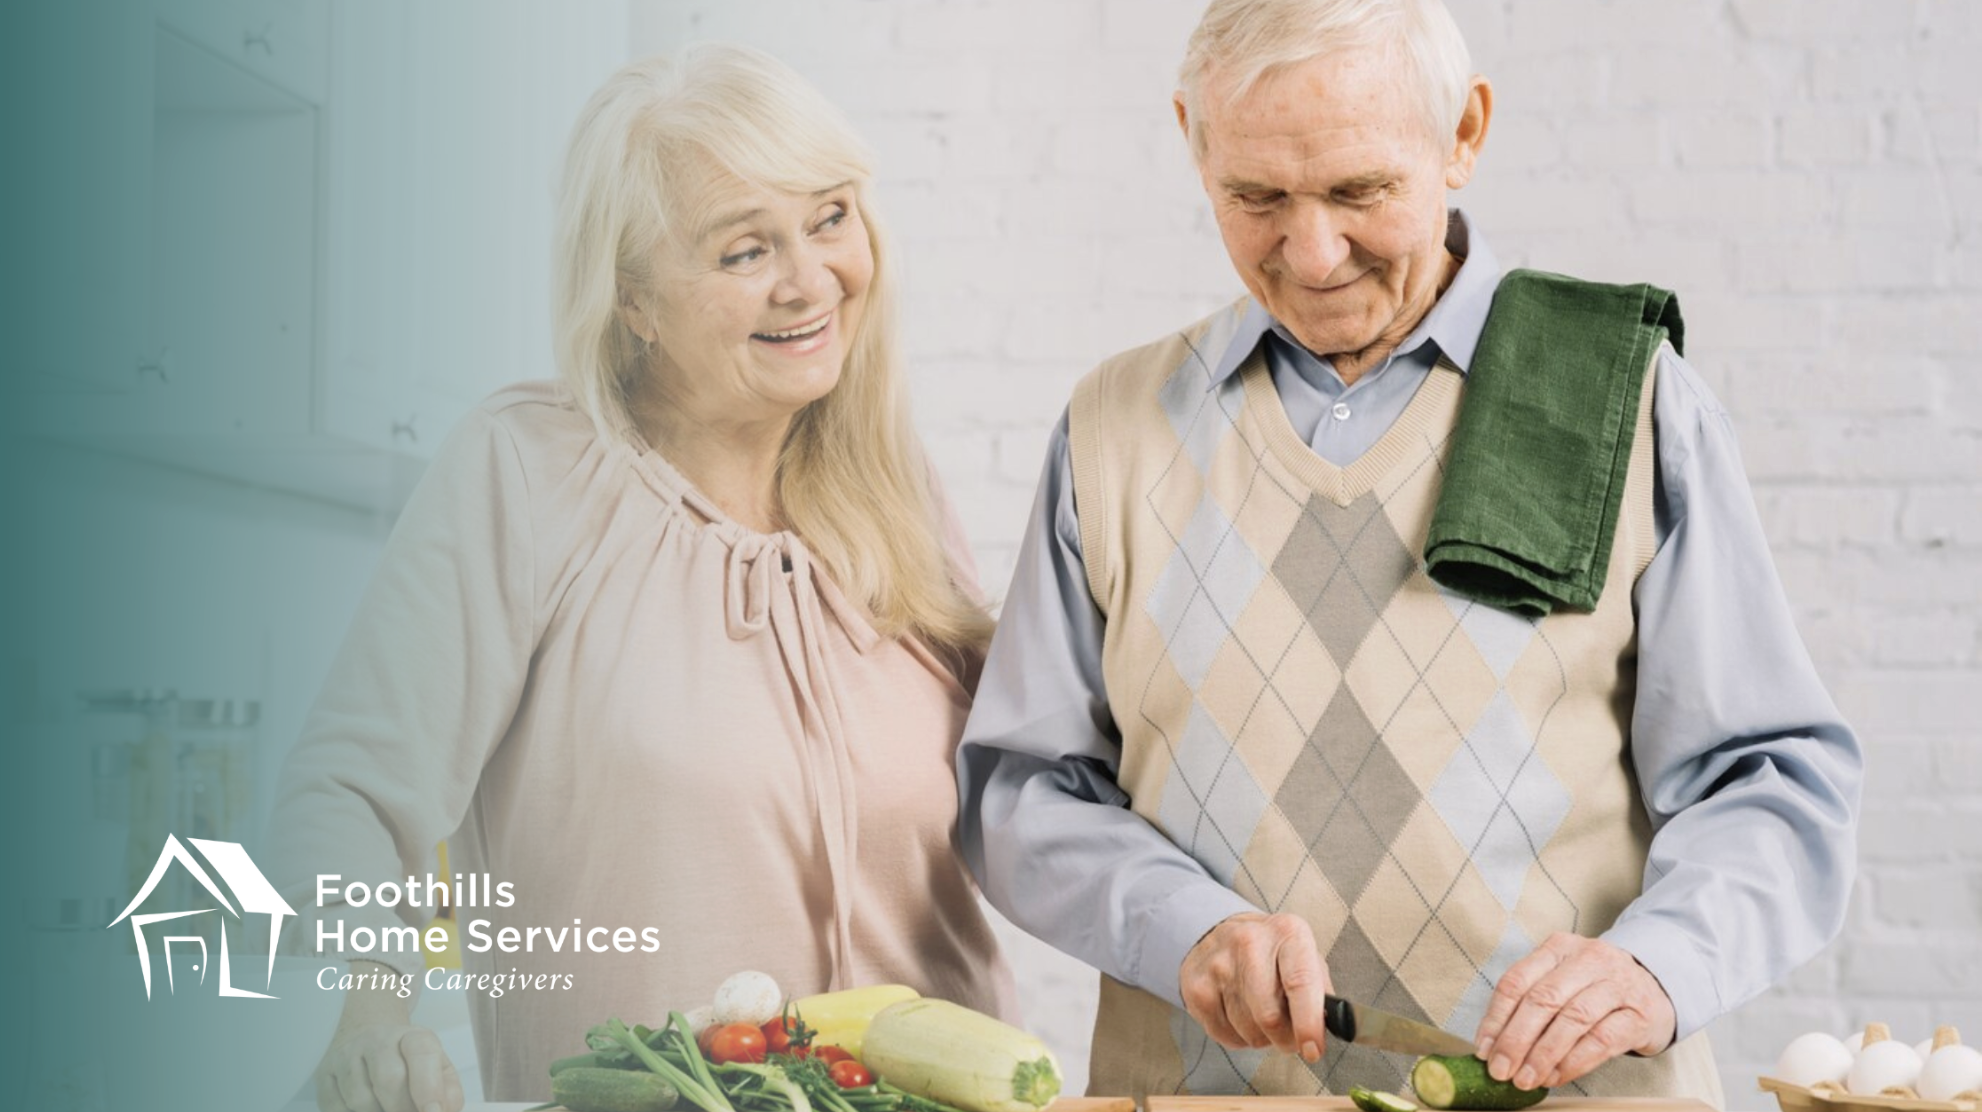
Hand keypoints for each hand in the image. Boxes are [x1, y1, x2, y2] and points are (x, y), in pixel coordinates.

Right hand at [315, 964, 463, 1111]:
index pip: (422, 1054)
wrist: (368, 1036)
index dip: (429, 1087)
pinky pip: (336, 1108)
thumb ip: (447, 1092)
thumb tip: (444, 1111)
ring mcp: (346, 1056)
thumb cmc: (407, 1060)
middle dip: (403, 1110)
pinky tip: (368, 1109)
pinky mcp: (324, 1075)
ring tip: (387, 1109)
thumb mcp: (437, 1069)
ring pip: (361, 1099)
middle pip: (389, 1080)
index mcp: (412, 1036)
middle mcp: (377, 1040)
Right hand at [1179, 911, 1330, 1061]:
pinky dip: (1238, 1038)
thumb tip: (1336, 1029)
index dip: (1308, 1024)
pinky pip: (1224, 1036)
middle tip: (1291, 1038)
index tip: (1313, 1050)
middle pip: (1270, 1017)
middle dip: (1286, 1040)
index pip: (1300, 983)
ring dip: (1262, 1038)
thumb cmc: (1273, 954)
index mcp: (1287, 934)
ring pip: (1249, 1031)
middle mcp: (1249, 943)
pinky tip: (1239, 1016)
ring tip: (1261, 1016)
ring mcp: (1218, 965)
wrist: (1220, 933)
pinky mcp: (1196, 987)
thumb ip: (1321, 993)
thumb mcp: (1304, 957)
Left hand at [1472, 933, 1675, 1090]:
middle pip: (1543, 999)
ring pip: (1572, 1020)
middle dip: (1516, 1040)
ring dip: (1543, 1055)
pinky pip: (1601, 1041)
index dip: (1496, 1018)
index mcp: (1559, 948)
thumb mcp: (1562, 980)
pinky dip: (1574, 1062)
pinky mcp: (1639, 1014)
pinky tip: (1556, 1076)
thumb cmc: (1596, 987)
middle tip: (1501, 1070)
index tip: (1484, 1050)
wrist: (1656, 986)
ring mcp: (1617, 985)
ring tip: (1526, 1078)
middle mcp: (1588, 959)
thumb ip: (1530, 1003)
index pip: (1517, 980)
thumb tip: (1493, 1045)